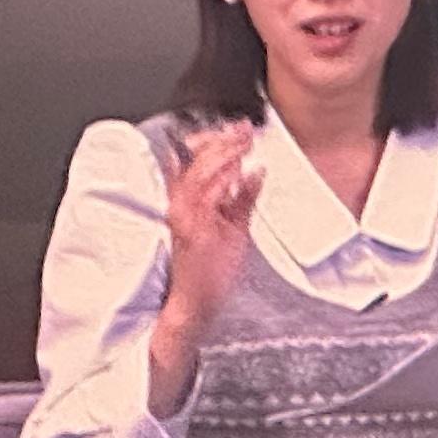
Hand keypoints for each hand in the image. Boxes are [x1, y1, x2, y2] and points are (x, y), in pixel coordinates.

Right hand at [145, 123, 262, 414]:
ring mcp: (184, 219)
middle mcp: (180, 208)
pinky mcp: (191, 233)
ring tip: (242, 139)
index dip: (214, 139)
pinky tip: (237, 169)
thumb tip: (257, 171)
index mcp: (187, 203)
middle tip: (243, 127)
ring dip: (221, 154)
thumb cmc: (209, 274)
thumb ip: (242, 198)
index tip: (237, 127)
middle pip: (194, 161)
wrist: (192, 310)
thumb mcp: (233, 227)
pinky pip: (203, 199)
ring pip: (197, 174)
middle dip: (220, 140)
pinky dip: (218, 181)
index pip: (194, 161)